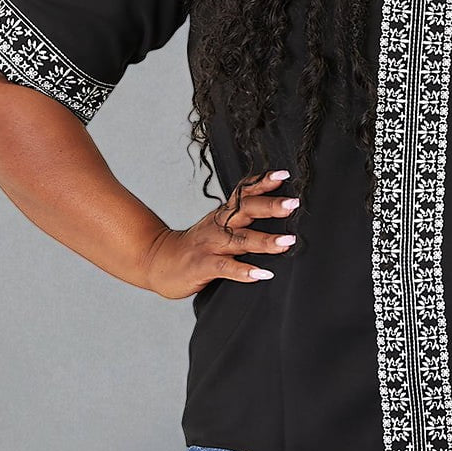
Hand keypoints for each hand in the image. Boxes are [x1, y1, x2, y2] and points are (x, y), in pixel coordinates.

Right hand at [141, 169, 298, 298]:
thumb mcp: (218, 225)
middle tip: (293, 204)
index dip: (263, 183)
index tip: (284, 175)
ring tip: (287, 242)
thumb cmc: (196, 245)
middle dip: (270, 207)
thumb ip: (241, 218)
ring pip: (240, 239)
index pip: (244, 192)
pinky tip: (261, 274)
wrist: (158, 260)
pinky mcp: (202, 265)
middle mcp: (219, 225)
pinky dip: (244, 271)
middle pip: (245, 210)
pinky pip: (225, 268)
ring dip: (265, 240)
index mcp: (224, 214)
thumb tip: (276, 211)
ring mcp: (210, 245)